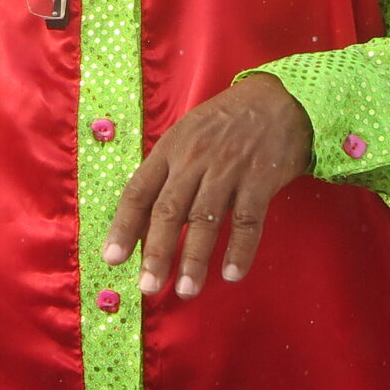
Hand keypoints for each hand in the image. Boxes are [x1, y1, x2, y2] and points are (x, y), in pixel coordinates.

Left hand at [102, 73, 311, 297]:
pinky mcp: (260, 179)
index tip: (112, 259)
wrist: (277, 100)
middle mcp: (194, 159)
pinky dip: (240, 249)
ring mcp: (228, 169)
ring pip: (206, 220)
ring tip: (186, 289)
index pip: (138, 191)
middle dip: (157, 253)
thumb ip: (167, 178)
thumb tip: (145, 228)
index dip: (123, 227)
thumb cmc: (224, 124)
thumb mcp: (186, 137)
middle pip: (169, 211)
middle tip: (148, 288)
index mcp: (170, 149)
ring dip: (195, 259)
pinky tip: (232, 273)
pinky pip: (248, 221)